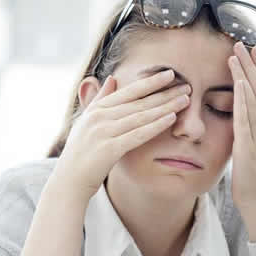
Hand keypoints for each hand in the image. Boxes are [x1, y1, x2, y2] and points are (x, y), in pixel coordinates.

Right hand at [54, 69, 190, 202]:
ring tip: (185, 99)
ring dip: (165, 106)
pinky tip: (172, 119)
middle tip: (186, 85)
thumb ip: (99, 100)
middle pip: (139, 102)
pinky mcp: (109, 149)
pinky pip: (138, 134)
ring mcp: (104, 132)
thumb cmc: (81, 153)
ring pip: (141, 116)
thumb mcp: (87, 122)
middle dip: (164, 93)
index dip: (150, 81)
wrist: (69, 181)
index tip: (169, 74)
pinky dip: (156, 125)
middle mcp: (100, 117)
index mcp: (97, 109)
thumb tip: (112, 78)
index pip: (128, 91)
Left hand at [228, 42, 255, 240]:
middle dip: (251, 64)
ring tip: (236, 54)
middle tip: (242, 42)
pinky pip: (246, 117)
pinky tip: (238, 82)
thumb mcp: (248, 146)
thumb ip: (245, 129)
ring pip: (253, 97)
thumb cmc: (250, 175)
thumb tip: (238, 115)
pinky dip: (243, 98)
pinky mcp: (249, 144)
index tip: (252, 49)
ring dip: (245, 73)